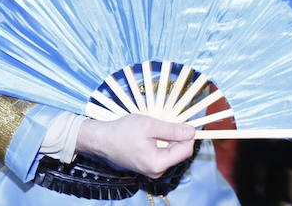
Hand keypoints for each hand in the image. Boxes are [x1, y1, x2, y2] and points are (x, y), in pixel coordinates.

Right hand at [75, 114, 195, 177]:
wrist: (100, 140)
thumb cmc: (122, 131)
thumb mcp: (149, 125)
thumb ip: (172, 130)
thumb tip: (192, 132)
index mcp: (158, 164)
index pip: (185, 151)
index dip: (188, 135)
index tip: (185, 121)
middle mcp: (156, 171)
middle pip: (179, 152)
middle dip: (178, 136)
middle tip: (170, 120)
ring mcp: (150, 170)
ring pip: (170, 152)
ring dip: (169, 138)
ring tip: (158, 126)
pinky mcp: (145, 165)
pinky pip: (161, 153)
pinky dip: (161, 142)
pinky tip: (152, 133)